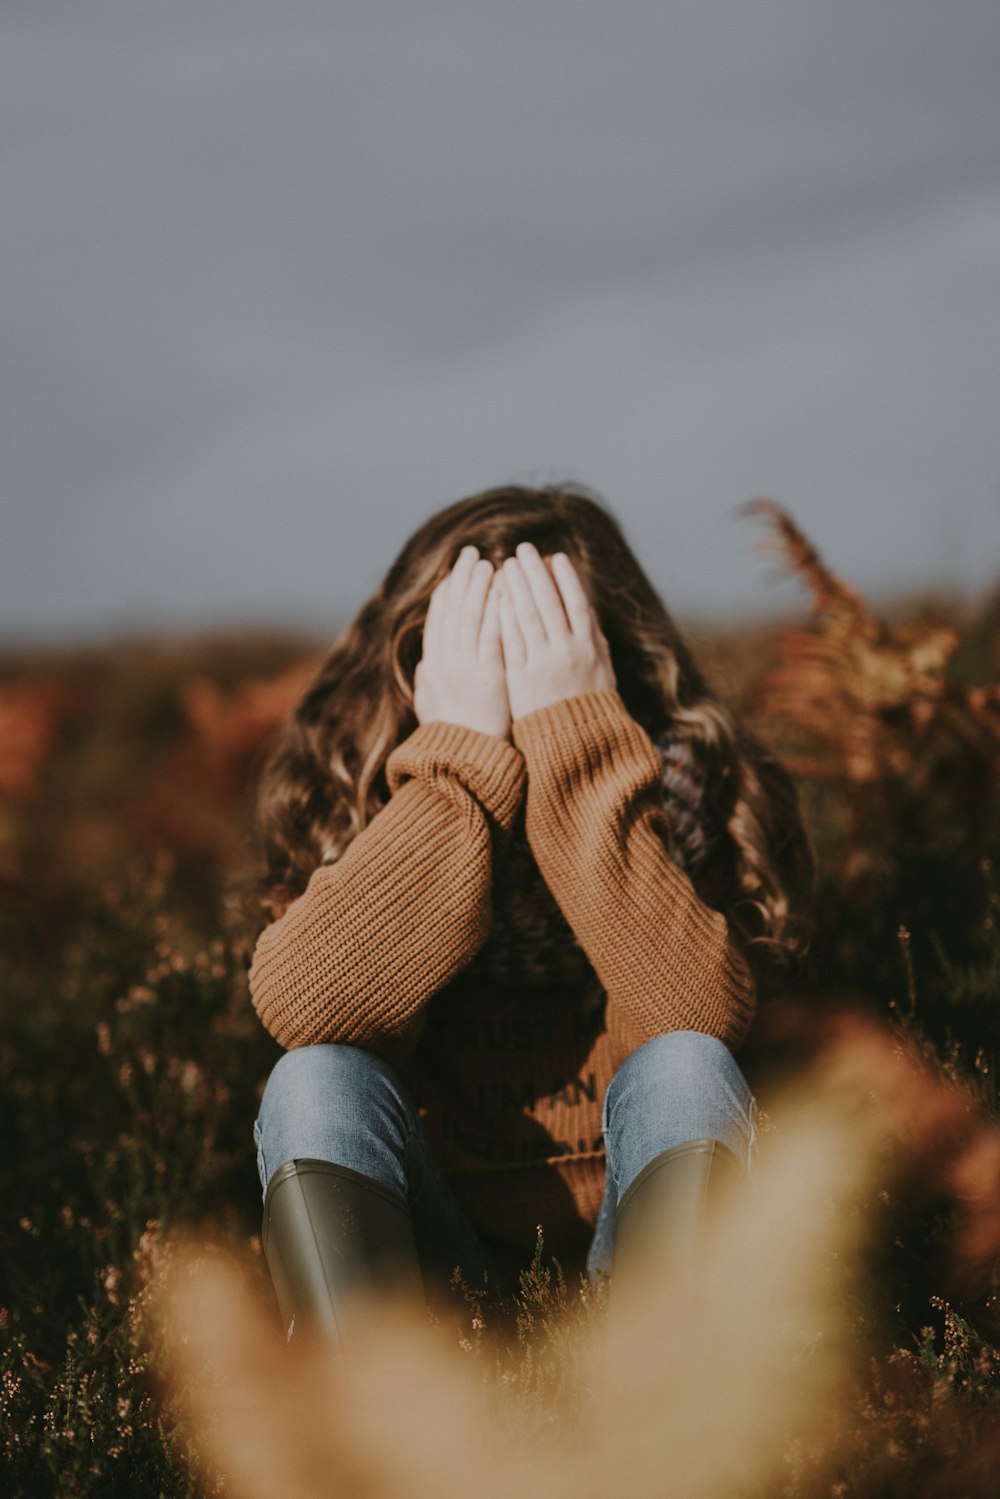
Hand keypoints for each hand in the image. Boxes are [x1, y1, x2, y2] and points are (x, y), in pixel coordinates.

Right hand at [413, 545, 510, 739]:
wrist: (463, 763)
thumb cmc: (451, 740)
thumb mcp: (430, 707)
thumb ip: (428, 682)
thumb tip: (424, 667)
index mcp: (431, 666)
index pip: (437, 619)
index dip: (445, 592)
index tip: (452, 571)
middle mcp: (444, 662)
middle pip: (451, 609)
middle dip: (461, 578)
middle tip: (470, 553)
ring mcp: (465, 666)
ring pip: (470, 616)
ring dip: (478, 586)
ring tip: (488, 562)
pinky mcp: (487, 674)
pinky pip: (491, 634)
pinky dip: (495, 609)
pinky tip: (503, 590)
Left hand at [496, 541, 615, 720]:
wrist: (576, 746)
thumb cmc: (590, 708)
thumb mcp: (603, 673)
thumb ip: (596, 641)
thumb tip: (587, 611)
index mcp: (589, 648)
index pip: (577, 603)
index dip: (566, 578)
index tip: (555, 557)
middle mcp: (567, 652)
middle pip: (550, 603)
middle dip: (535, 574)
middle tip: (523, 550)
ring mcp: (543, 664)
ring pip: (529, 617)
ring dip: (516, 588)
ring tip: (506, 565)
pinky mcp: (522, 679)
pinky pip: (512, 642)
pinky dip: (504, 618)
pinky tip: (496, 598)